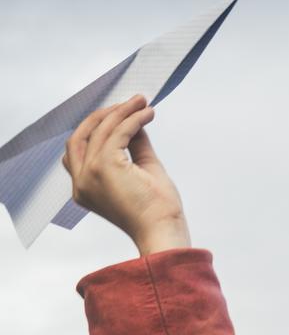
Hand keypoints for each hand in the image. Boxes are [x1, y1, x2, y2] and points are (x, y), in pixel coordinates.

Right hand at [63, 94, 189, 252]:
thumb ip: (134, 146)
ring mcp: (90, 174)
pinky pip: (117, 132)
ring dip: (122, 112)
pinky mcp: (104, 167)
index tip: (122, 113)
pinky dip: (132, 119)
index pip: (79, 149)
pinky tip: (147, 113)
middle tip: (131, 103)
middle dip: (104, 115)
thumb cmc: (156, 211)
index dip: (97, 127)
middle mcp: (81, 182)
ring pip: (100, 130)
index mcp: (85, 188)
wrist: (163, 232)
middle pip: (80, 135)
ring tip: (143, 103)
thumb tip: (134, 120)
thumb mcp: (142, 170)